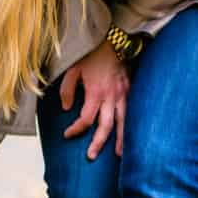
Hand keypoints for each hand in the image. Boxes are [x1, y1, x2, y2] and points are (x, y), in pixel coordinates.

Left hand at [59, 38, 129, 159]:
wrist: (113, 41)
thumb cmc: (91, 55)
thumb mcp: (72, 69)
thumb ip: (66, 89)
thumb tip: (66, 108)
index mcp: (95, 92)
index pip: (85, 119)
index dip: (75, 129)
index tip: (67, 134)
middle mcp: (111, 97)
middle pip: (105, 127)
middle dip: (98, 143)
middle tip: (90, 156)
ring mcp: (123, 95)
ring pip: (123, 123)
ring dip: (120, 140)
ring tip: (118, 155)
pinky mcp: (130, 91)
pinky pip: (131, 113)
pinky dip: (130, 126)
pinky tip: (130, 136)